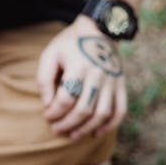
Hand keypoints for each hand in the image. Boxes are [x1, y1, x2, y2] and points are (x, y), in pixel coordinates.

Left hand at [37, 16, 127, 138]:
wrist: (98, 29)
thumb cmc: (69, 44)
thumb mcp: (50, 54)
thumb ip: (44, 79)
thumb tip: (47, 104)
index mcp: (79, 66)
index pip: (66, 98)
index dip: (54, 112)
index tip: (47, 115)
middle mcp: (98, 75)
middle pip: (84, 109)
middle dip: (67, 124)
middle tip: (56, 129)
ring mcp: (112, 80)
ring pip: (102, 113)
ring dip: (86, 128)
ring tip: (73, 135)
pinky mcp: (120, 84)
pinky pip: (120, 110)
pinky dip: (110, 125)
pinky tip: (97, 132)